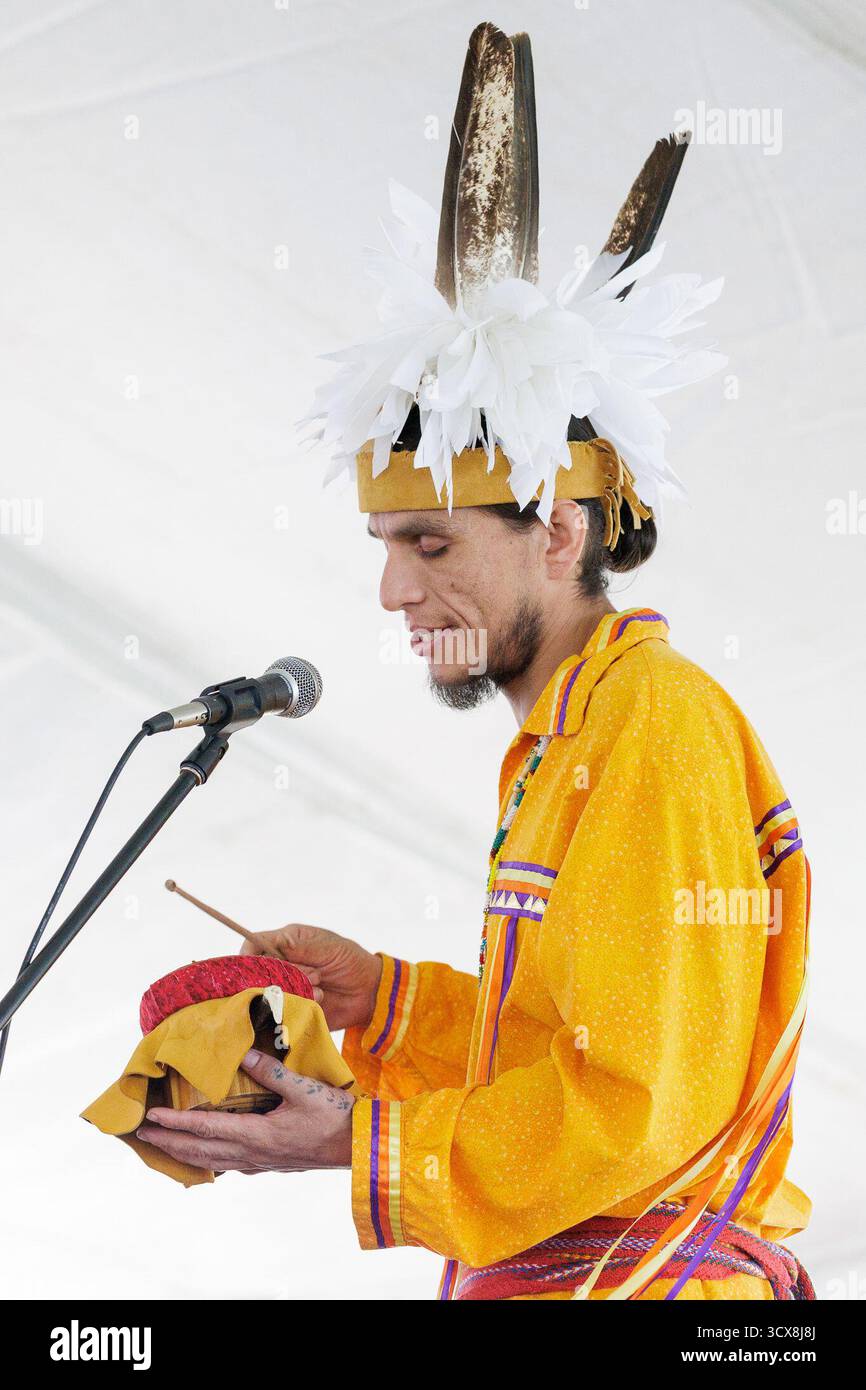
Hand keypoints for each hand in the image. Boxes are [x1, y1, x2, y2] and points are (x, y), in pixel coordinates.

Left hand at [136, 1049, 354, 1173]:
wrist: (359, 1148)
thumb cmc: (335, 1117)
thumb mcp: (303, 1088)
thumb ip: (271, 1071)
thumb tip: (242, 1052)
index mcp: (256, 1135)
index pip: (204, 1128)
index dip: (174, 1124)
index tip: (150, 1119)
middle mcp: (252, 1154)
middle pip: (199, 1151)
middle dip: (168, 1143)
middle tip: (142, 1135)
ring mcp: (260, 1163)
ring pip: (211, 1161)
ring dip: (184, 1153)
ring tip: (165, 1146)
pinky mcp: (269, 1164)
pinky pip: (229, 1165)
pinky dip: (208, 1160)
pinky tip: (208, 1156)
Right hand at [240, 924, 381, 1030]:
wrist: (369, 992)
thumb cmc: (350, 961)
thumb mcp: (329, 948)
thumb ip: (301, 947)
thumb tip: (277, 941)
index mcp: (286, 942)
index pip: (254, 945)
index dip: (249, 955)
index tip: (256, 965)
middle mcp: (281, 965)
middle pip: (259, 972)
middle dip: (284, 975)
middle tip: (315, 975)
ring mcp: (285, 987)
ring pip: (269, 992)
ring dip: (294, 991)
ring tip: (321, 988)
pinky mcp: (292, 1007)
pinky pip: (282, 1010)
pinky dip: (299, 1004)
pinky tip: (320, 999)